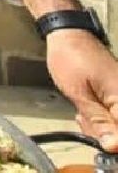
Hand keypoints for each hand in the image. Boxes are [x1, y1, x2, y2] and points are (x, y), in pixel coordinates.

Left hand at [44, 29, 117, 150]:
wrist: (68, 35)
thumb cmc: (71, 58)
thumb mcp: (79, 93)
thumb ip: (98, 121)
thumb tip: (113, 146)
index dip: (113, 143)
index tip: (99, 142)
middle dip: (104, 135)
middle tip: (84, 121)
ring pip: (116, 128)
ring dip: (100, 128)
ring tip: (83, 114)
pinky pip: (114, 117)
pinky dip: (101, 119)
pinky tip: (87, 112)